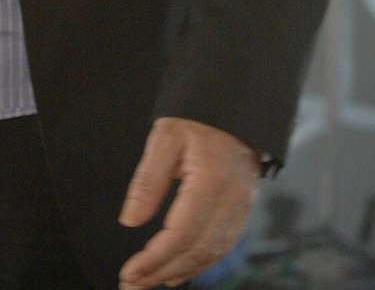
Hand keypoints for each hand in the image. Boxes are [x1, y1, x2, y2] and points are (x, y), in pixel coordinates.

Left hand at [117, 116, 260, 287]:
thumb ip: (148, 179)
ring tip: (152, 282)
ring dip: (181, 272)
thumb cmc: (198, 115)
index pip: (181, 234)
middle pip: (197, 250)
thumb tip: (131, 220)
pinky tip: (180, 269)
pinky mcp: (244, 207)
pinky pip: (224, 245)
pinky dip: (200, 262)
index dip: (155, 258)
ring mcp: (243, 206)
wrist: (237, 103)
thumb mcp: (166, 136)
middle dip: (163, 272)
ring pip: (213, 253)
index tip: (131, 272)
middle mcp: (232, 199)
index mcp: (211, 180)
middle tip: (134, 285)